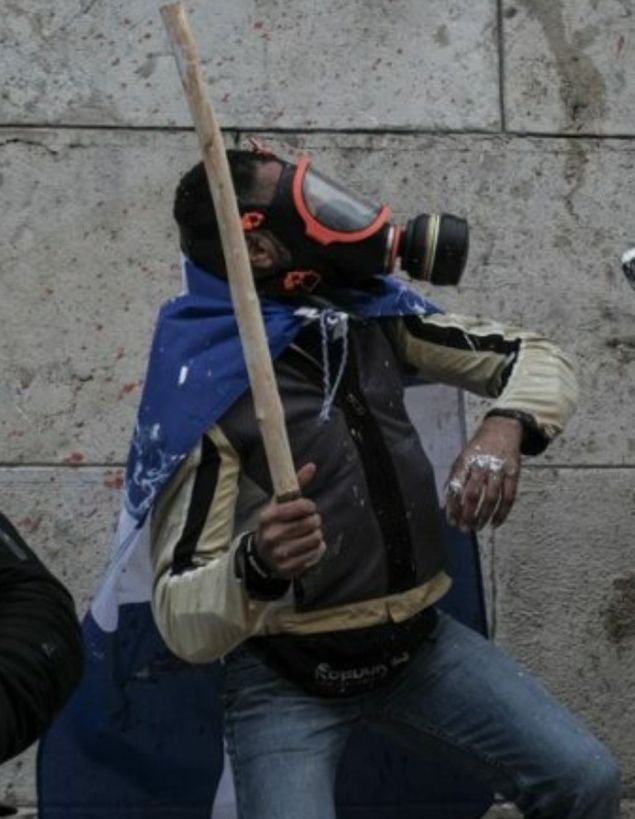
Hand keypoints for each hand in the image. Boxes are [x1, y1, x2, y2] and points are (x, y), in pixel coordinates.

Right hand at [255, 463, 324, 578]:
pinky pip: (315, 554)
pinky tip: (308, 547)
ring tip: (309, 534)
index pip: (302, 506)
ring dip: (317, 535)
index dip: (310, 506)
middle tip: (310, 522)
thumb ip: (296, 484)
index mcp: (268, 516)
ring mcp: (279, 553)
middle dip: (315, 521)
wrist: (261, 555)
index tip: (308, 508)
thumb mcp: (280, 503)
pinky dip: (317, 549)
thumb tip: (312, 466)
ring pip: (316, 538)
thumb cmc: (275, 523)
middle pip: (312, 523)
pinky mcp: (287, 568)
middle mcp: (271, 535)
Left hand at [445, 416, 522, 531]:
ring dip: (483, 516)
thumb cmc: (478, 448)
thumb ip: (455, 479)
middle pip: (473, 495)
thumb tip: (446, 503)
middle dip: (467, 515)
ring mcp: (499, 469)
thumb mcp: (462, 457)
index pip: (456, 487)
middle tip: (464, 529)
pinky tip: (495, 523)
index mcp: (465, 461)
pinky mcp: (514, 473)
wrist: (502, 429)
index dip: (453, 506)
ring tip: (477, 528)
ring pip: (491, 498)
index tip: (451, 521)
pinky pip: (509, 497)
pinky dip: (502, 513)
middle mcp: (481, 465)